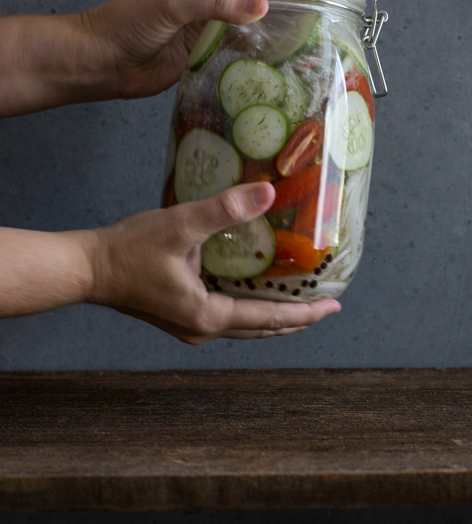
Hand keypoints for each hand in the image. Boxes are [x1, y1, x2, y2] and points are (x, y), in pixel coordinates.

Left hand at [0, 0, 267, 117]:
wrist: (104, 62)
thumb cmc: (129, 22)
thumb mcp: (173, 3)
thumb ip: (217, 4)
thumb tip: (262, 7)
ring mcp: (201, 20)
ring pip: (240, 14)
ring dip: (260, 19)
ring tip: (294, 25)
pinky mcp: (201, 48)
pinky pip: (232, 43)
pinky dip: (250, 45)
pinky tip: (270, 51)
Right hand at [86, 181, 340, 342]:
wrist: (86, 268)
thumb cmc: (127, 250)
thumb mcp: (179, 225)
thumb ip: (224, 210)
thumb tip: (268, 194)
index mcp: (207, 316)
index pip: (268, 319)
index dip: (304, 314)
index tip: (334, 308)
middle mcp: (201, 329)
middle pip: (261, 330)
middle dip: (295, 318)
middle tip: (326, 307)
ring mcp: (189, 326)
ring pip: (244, 327)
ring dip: (273, 316)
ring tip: (300, 303)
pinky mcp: (179, 315)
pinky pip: (226, 317)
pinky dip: (249, 309)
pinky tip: (256, 293)